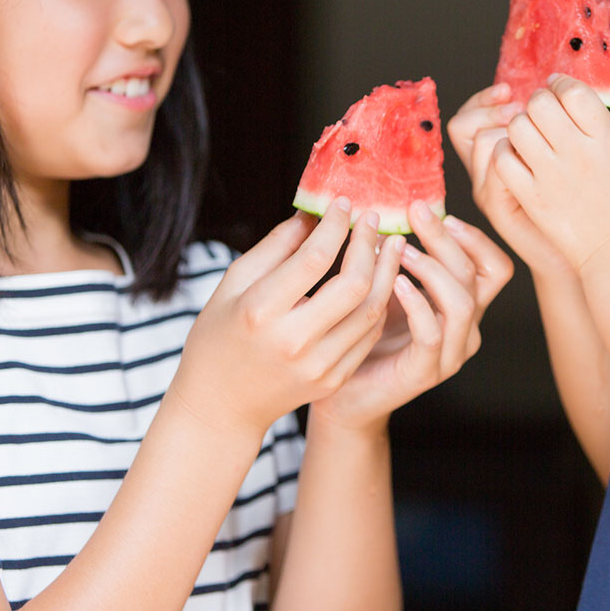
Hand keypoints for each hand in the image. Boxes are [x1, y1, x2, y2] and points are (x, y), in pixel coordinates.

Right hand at [167, 201, 401, 440]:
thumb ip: (275, 247)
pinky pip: (369, 334)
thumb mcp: (232, 284)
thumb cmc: (220, 337)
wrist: (221, 406)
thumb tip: (312, 214)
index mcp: (261, 312)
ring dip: (386, 272)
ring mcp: (318, 365)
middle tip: (373, 219)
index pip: (314, 259)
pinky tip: (380, 280)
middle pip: (353, 284)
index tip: (343, 204)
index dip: (335, 225)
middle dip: (369, 244)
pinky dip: (379, 302)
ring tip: (390, 245)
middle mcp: (294, 341)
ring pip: (371, 310)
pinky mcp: (334, 379)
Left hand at [308, 200, 512, 434]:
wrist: (343, 394)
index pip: (494, 266)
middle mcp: (466, 328)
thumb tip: (395, 202)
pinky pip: (433, 334)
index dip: (474, 238)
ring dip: (432, 268)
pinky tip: (395, 283)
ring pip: (463, 302)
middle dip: (446, 238)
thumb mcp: (388, 286)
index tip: (439, 213)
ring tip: (401, 248)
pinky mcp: (425, 372)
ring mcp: (450, 353)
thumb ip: (401, 255)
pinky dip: (417, 303)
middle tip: (415, 212)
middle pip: (478, 274)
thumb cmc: (364, 334)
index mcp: (464, 305)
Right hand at [447, 83, 573, 276]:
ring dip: (504, 127)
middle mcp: (487, 173)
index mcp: (502, 156)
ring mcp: (491, 191)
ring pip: (482, 140)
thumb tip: (569, 87)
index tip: (510, 91)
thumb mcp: (572, 157)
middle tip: (515, 105)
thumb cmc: (588, 204)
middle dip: (490, 106)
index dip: (486, 98)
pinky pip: (497, 168)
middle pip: (465, 123)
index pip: (472, 115)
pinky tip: (534, 154)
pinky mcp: (501, 207)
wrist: (592, 253)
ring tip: (528, 128)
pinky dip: (512, 154)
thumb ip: (566, 125)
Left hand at [494, 75, 609, 275]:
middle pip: (540, 104)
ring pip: (517, 128)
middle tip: (541, 111)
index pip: (573, 92)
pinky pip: (502, 160)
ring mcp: (550, 177)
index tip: (557, 87)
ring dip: (520, 125)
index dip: (561, 83)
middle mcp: (577, 154)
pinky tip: (517, 157)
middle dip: (538, 101)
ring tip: (529, 134)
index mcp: (608, 140)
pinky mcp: (531, 198)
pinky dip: (504, 152)